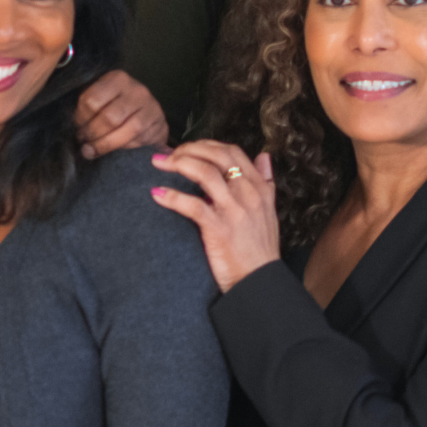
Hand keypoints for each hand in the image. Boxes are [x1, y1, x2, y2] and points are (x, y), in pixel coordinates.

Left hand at [74, 69, 168, 157]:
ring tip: (91, 149)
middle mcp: (136, 90)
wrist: (150, 114)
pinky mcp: (157, 125)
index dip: (81, 117)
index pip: (91, 100)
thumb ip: (89, 106)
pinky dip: (118, 148)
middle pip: (107, 118)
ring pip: (121, 131)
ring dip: (102, 144)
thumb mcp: (103, 98)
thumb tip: (73, 126)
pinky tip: (110, 150)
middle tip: (84, 140)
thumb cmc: (119, 106)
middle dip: (91, 133)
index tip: (78, 125)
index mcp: (117, 78)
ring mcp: (149, 107)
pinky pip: (133, 140)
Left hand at [150, 141, 280, 291]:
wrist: (259, 281)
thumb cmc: (260, 248)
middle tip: (169, 153)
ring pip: (205, 173)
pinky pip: (192, 205)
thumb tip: (264, 156)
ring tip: (159, 164)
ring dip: (178, 163)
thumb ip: (265, 181)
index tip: (189, 148)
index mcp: (259, 187)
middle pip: (217, 156)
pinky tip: (157, 194)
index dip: (207, 144)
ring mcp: (234, 210)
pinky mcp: (219, 228)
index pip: (233, 152)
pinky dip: (172, 196)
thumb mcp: (269, 210)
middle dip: (189, 149)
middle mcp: (248, 193)